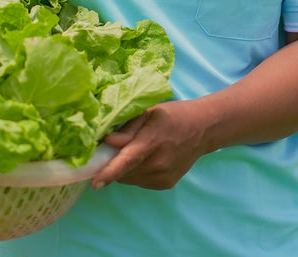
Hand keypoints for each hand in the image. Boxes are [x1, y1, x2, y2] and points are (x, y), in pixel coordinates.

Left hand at [90, 100, 211, 190]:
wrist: (203, 129)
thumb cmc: (173, 116)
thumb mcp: (150, 113)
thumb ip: (128, 128)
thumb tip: (108, 142)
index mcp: (153, 141)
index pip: (128, 160)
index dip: (109, 172)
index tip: (95, 183)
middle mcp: (159, 163)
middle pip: (124, 172)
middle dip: (112, 164)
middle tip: (113, 150)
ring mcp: (164, 176)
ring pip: (130, 179)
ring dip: (125, 169)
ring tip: (136, 151)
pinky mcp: (166, 184)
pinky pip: (140, 182)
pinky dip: (136, 173)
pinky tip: (147, 159)